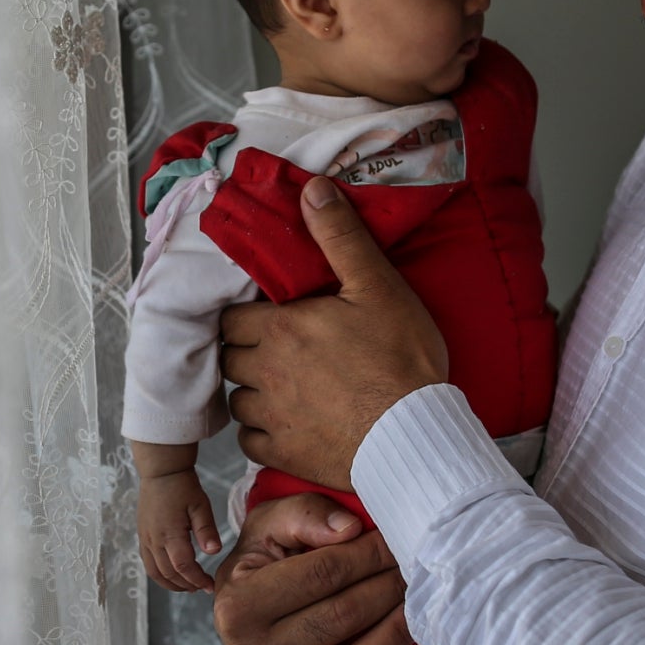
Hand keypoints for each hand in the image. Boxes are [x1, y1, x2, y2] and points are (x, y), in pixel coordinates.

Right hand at [137, 462, 221, 593]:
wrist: (161, 471)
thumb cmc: (183, 486)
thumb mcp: (200, 505)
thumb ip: (206, 530)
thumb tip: (214, 552)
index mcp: (170, 534)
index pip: (183, 567)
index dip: (197, 580)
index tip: (210, 585)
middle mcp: (154, 540)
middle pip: (168, 574)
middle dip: (186, 585)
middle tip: (202, 588)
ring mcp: (145, 539)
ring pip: (155, 572)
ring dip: (171, 584)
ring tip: (188, 586)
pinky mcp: (142, 536)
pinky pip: (148, 563)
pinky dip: (160, 574)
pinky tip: (172, 574)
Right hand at [212, 492, 414, 644]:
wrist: (246, 624)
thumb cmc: (267, 569)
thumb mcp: (270, 528)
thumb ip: (304, 514)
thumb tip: (349, 530)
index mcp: (237, 602)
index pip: (324, 573)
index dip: (370, 555)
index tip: (396, 543)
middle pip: (342, 619)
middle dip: (389, 590)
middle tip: (415, 574)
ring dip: (394, 639)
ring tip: (416, 613)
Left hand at [219, 177, 447, 490]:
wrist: (416, 435)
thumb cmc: (401, 361)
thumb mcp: (377, 287)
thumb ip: (340, 238)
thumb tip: (311, 190)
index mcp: (281, 328)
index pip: (233, 316)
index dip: (247, 313)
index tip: (268, 314)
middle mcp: (265, 372)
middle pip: (228, 355)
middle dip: (244, 348)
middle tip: (274, 345)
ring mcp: (271, 417)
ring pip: (236, 398)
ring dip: (250, 389)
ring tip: (279, 383)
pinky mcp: (283, 454)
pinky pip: (249, 440)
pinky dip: (260, 430)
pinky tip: (283, 422)